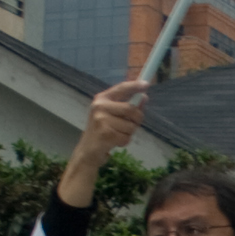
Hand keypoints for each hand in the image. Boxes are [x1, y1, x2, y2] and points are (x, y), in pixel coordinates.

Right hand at [59, 80, 151, 204]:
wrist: (87, 151)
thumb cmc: (103, 131)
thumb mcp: (112, 115)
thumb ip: (127, 106)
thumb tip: (144, 97)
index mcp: (102, 99)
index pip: (121, 88)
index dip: (135, 86)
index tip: (146, 84)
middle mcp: (100, 107)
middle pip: (131, 109)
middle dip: (137, 119)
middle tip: (131, 125)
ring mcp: (101, 120)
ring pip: (131, 126)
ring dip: (129, 133)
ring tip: (117, 134)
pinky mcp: (105, 134)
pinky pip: (126, 137)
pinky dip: (124, 141)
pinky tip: (114, 142)